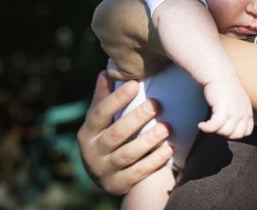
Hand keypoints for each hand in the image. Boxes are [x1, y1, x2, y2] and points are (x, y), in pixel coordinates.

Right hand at [77, 71, 171, 194]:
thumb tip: (106, 71)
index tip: (134, 84)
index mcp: (87, 133)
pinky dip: (154, 161)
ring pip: (128, 154)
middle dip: (137, 118)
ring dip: (149, 140)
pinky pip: (138, 173)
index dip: (116, 99)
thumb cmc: (106, 137)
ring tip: (167, 126)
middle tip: (156, 103)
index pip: (100, 113)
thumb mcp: (101, 121)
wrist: (105, 176)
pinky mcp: (118, 185)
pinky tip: (169, 150)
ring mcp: (104, 171)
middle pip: (116, 134)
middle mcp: (92, 153)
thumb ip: (104, 98)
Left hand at [91, 0, 168, 79]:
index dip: (123, 11)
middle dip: (126, 30)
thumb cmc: (145, 2)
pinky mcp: (129, 71)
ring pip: (120, 51)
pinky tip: (136, 61)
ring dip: (131, 46)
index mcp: (99, 19)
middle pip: (115, 33)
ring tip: (150, 39)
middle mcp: (103, 40)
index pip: (109, 14)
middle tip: (146, 24)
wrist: (165, 24)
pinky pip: (119, 72)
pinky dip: (124, 68)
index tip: (138, 9)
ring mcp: (116, 57)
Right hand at [198, 77, 253, 138]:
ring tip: (209, 124)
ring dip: (214, 131)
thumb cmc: (226, 87)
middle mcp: (242, 112)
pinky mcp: (222, 109)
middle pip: (235, 135)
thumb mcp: (239, 102)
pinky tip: (202, 125)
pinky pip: (214, 126)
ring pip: (225, 132)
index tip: (225, 129)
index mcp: (248, 111)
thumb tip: (231, 127)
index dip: (235, 133)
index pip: (246, 132)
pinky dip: (206, 128)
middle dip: (224, 133)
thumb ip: (239, 113)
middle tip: (216, 127)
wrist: (220, 74)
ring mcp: (233, 111)